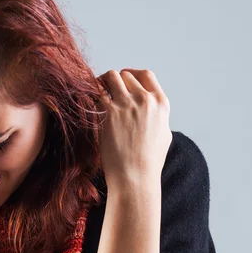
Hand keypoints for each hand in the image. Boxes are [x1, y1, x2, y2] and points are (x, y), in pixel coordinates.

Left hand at [96, 68, 172, 189]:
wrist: (135, 177)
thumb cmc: (149, 163)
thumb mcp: (164, 135)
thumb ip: (158, 117)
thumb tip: (151, 111)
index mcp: (161, 103)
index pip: (146, 75)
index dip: (132, 75)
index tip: (124, 80)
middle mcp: (145, 100)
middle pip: (126, 75)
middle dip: (114, 81)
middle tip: (105, 90)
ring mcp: (126, 104)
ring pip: (110, 76)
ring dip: (102, 82)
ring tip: (96, 92)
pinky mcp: (108, 112)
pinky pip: (96, 92)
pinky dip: (91, 94)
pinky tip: (88, 102)